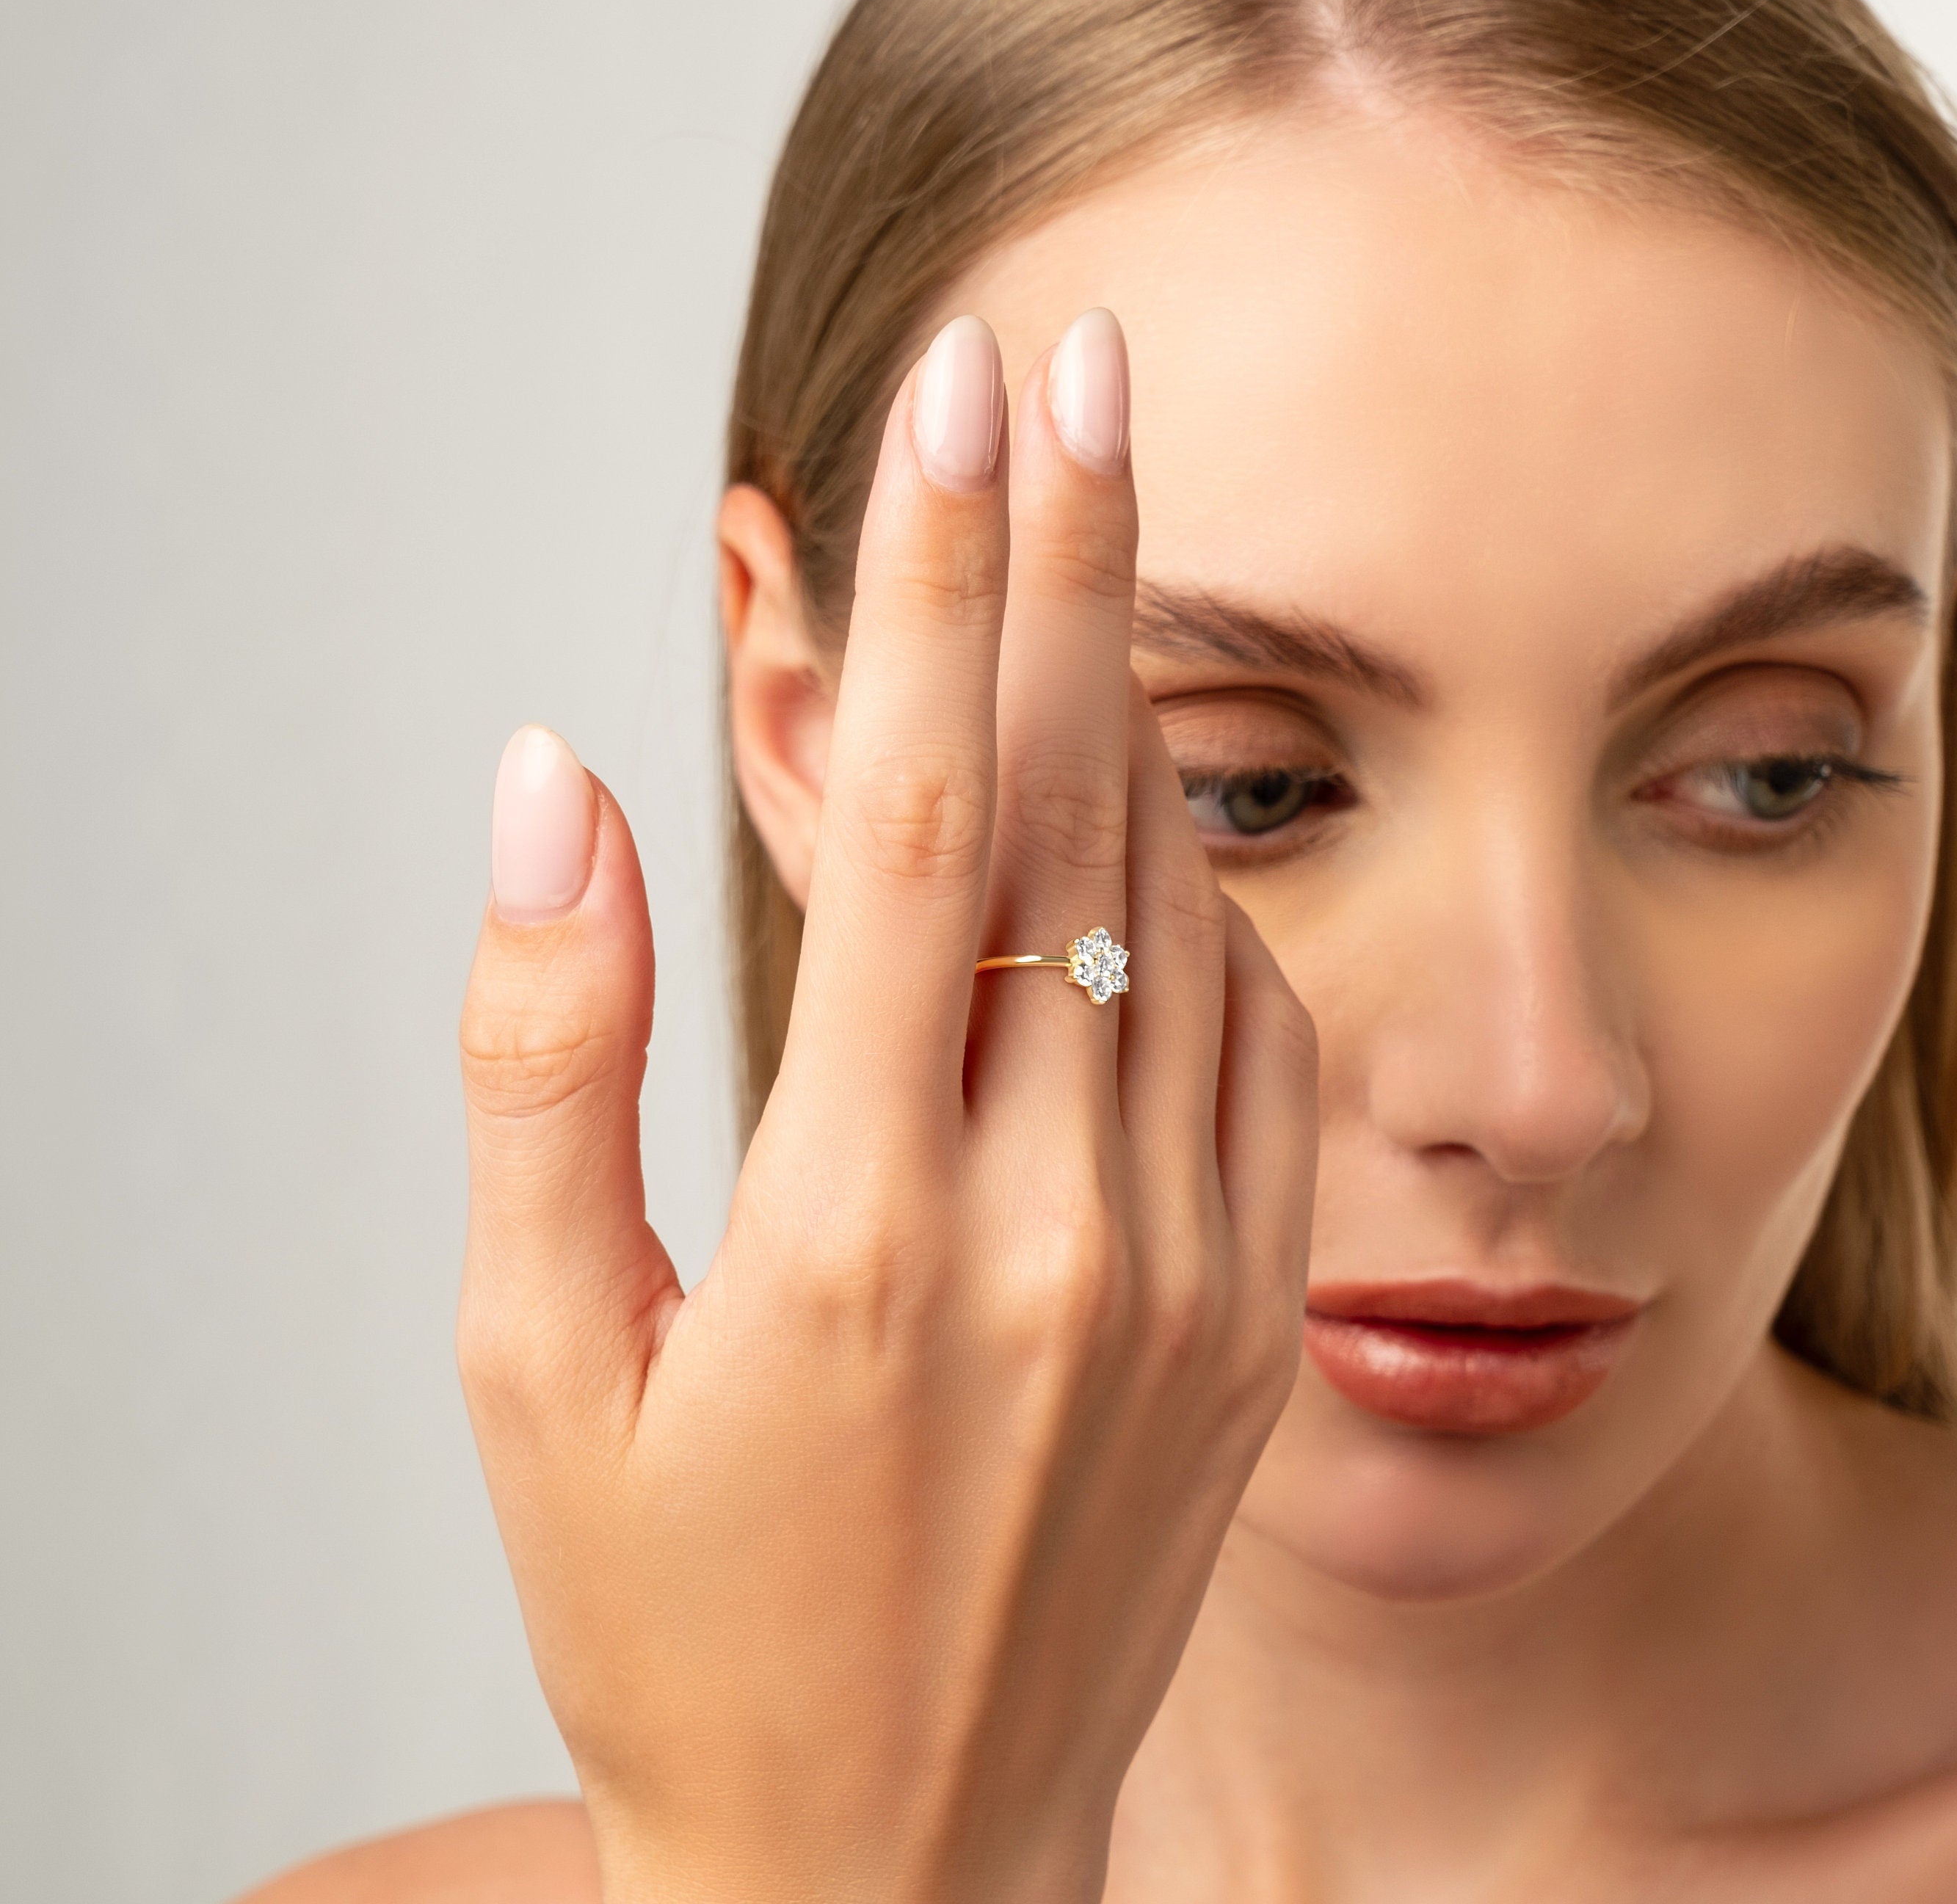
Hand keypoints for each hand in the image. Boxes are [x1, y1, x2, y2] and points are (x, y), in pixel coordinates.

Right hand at [456, 310, 1318, 1903]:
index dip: (934, 589)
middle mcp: (1057, 1224)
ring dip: (1128, 697)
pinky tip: (1130, 816)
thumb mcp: (541, 1360)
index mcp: (857, 1228)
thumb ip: (549, 1055)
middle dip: (1075, 554)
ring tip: (1082, 531)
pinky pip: (1250, 1030)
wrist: (903, 1859)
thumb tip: (553, 789)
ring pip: (1177, 901)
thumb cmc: (686, 1621)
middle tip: (1077, 363)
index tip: (948, 404)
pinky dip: (1188, 891)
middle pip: (1079, 808)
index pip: (920, 824)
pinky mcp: (1254, 1306)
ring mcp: (1188, 1266)